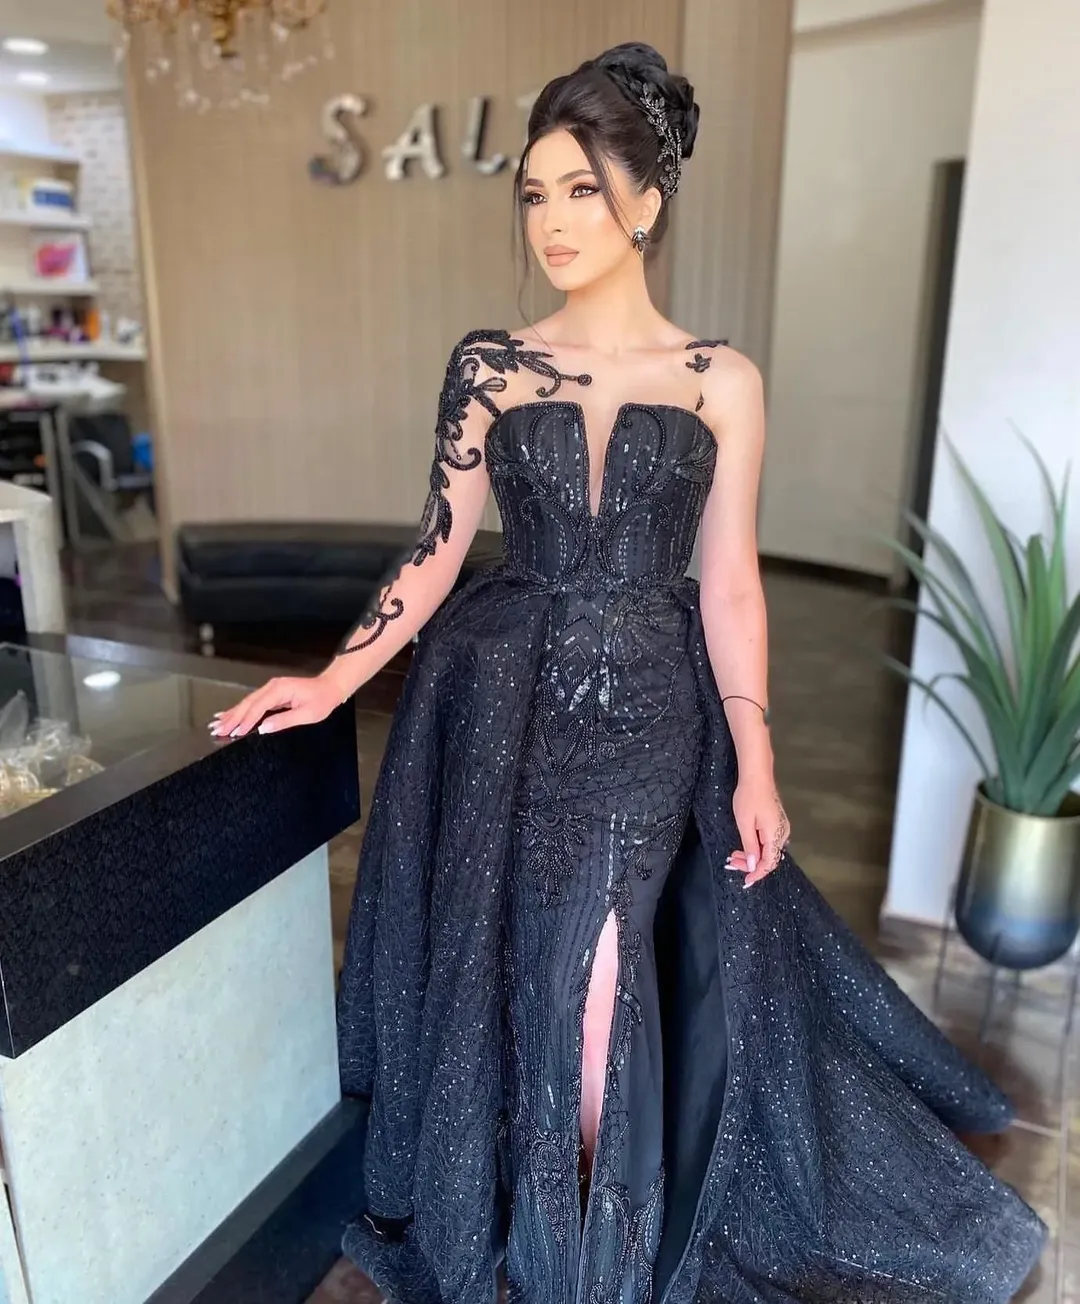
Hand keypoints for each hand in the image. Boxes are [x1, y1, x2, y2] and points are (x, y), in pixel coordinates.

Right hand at [210, 672, 341, 738]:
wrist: (330, 687)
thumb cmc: (322, 700)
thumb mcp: (308, 714)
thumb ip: (284, 721)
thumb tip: (263, 729)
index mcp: (280, 690)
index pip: (258, 707)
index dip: (245, 721)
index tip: (234, 732)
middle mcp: (272, 687)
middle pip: (247, 704)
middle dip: (231, 718)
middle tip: (217, 730)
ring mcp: (271, 689)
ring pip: (247, 703)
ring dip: (231, 714)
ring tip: (217, 724)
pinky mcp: (271, 693)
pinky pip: (252, 703)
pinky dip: (239, 710)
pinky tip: (228, 714)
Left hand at [727, 774, 790, 888]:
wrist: (757, 776)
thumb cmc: (748, 797)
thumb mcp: (745, 823)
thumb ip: (750, 846)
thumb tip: (753, 866)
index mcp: (776, 835)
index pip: (769, 863)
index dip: (757, 873)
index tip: (745, 880)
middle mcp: (782, 833)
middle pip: (769, 858)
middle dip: (751, 864)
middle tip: (732, 862)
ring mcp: (781, 828)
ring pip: (768, 850)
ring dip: (752, 855)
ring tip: (735, 854)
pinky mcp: (777, 823)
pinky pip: (768, 842)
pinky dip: (756, 847)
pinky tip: (745, 846)